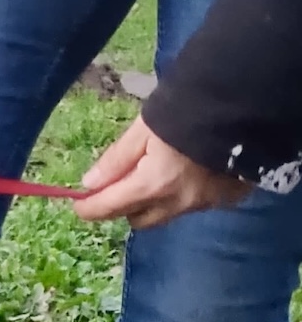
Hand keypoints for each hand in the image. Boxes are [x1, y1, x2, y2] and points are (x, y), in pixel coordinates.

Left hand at [73, 116, 250, 228]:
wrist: (246, 103)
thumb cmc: (187, 110)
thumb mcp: (143, 129)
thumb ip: (115, 160)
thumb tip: (89, 184)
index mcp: (153, 184)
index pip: (108, 208)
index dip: (87, 207)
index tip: (77, 203)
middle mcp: (178, 202)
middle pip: (136, 219)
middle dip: (123, 205)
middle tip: (120, 181)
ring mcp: (205, 204)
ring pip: (164, 214)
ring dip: (152, 202)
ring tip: (155, 171)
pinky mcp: (226, 199)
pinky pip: (191, 206)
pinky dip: (181, 195)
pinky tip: (186, 172)